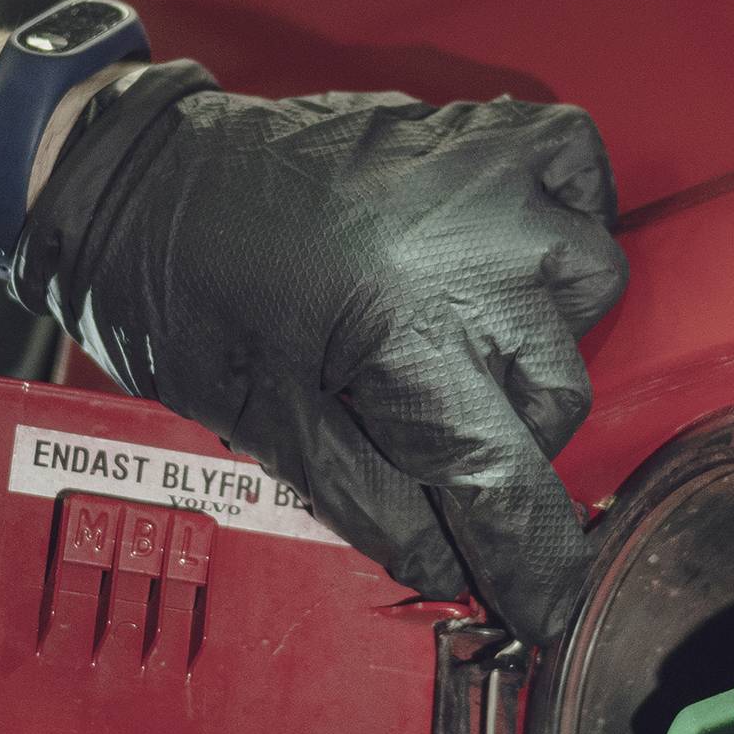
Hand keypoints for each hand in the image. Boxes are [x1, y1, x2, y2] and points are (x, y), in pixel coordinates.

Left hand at [11, 67, 627, 641]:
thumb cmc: (186, 293)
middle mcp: (474, 257)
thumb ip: (379, 509)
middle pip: (558, 396)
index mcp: (411, 337)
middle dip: (505, 435)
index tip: (548, 607)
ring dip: (537, 331)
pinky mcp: (488, 127)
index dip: (534, 566)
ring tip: (455, 329)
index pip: (510, 484)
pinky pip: (579, 180)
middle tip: (427, 425)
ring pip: (586, 292)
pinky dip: (560, 219)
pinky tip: (503, 250)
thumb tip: (457, 567)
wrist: (148, 177)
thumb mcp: (274, 429)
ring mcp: (491, 182)